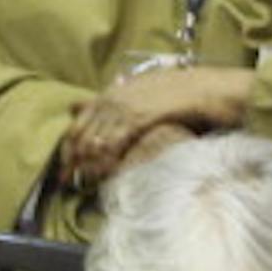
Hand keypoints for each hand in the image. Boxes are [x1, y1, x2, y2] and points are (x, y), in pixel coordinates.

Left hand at [60, 64, 250, 187]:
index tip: (66, 164)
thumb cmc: (179, 95)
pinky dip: (105, 159)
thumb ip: (115, 105)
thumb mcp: (142, 95)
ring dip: (85, 163)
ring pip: (94, 139)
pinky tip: (102, 172)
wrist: (207, 88)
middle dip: (71, 158)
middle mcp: (115, 97)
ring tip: (80, 181)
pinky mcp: (139, 116)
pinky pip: (114, 141)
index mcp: (114, 92)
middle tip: (65, 179)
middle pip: (81, 131)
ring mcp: (125, 106)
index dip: (70, 144)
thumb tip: (79, 108)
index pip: (79, 121)